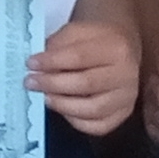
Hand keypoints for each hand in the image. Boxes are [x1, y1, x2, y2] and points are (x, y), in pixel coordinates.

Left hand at [31, 18, 139, 136]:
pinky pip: (98, 127)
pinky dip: (76, 121)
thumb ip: (58, 45)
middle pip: (86, 84)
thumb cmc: (95, 39)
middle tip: (31, 82)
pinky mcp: (124, 114)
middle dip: (53, 84)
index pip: (80, 56)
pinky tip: (63, 109)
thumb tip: (37, 66)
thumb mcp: (77, 31)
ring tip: (45, 97)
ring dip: (62, 105)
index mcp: (117, 48)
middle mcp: (127, 74)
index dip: (52, 61)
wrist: (122, 45)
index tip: (31, 63)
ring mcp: (127, 97)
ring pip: (93, 110)